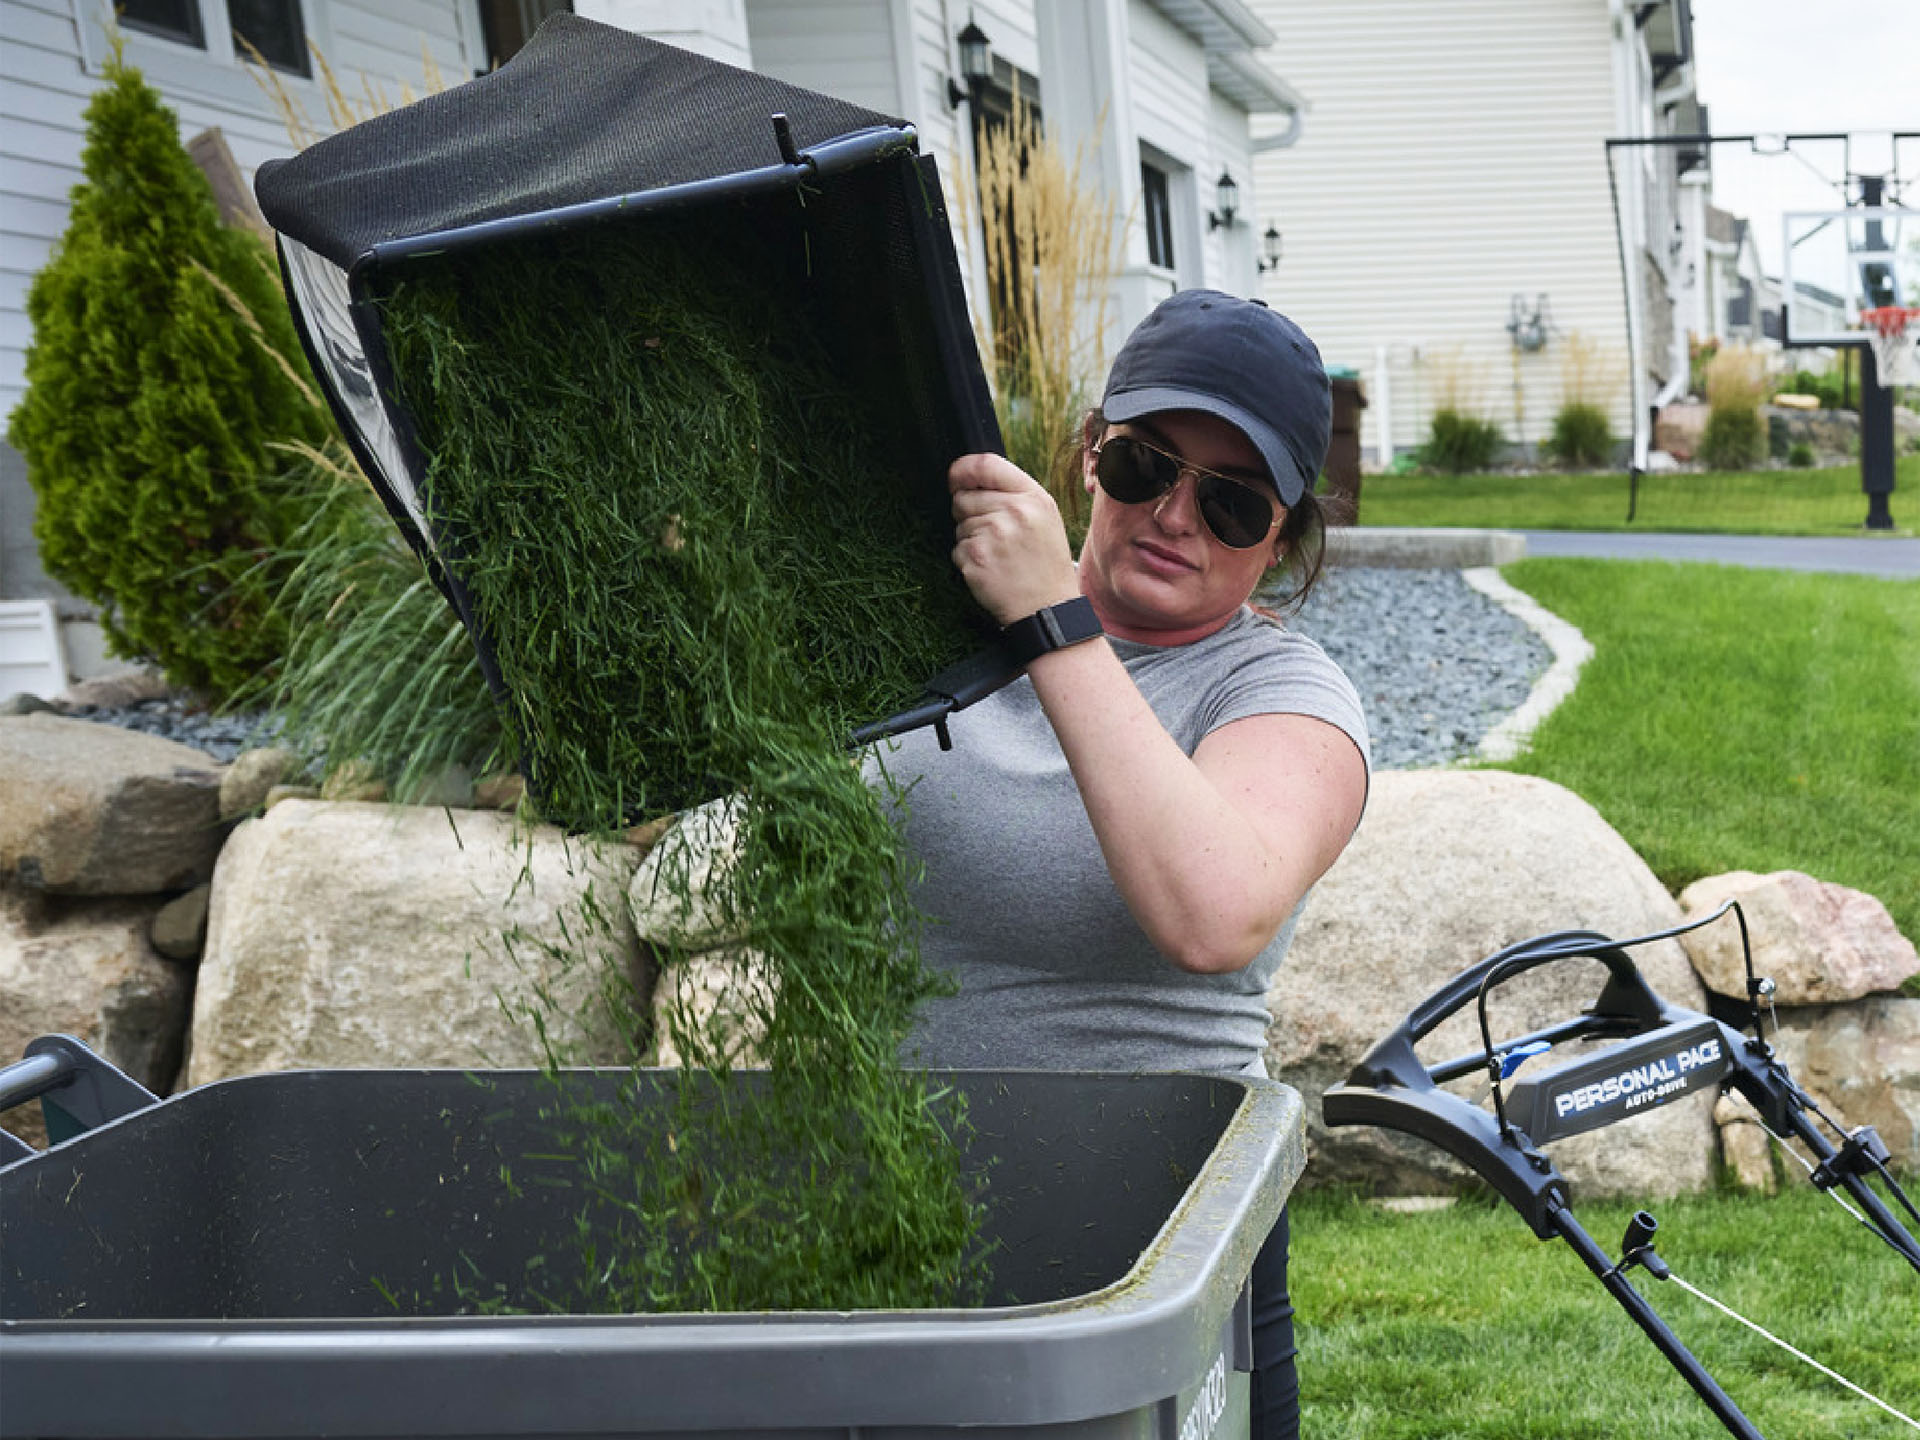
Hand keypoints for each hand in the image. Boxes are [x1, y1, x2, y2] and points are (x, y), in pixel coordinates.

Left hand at [948, 453, 1080, 626]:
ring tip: (998, 555)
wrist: (1048, 608)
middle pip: (963, 497)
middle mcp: (1013, 512)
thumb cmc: (1044, 562)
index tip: (955, 479)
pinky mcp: (976, 559)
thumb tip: (968, 476)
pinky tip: (991, 570)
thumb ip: (1013, 493)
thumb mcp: (1044, 517)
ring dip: (970, 539)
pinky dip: (968, 561)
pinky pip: (957, 549)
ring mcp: (993, 535)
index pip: (986, 464)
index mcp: (1033, 497)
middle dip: (968, 513)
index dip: (963, 469)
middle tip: (994, 535)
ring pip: (958, 525)